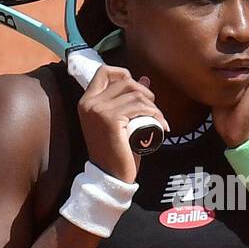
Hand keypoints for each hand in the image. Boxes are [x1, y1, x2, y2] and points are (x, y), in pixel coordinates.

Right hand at [77, 65, 168, 183]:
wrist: (110, 175)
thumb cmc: (116, 150)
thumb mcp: (122, 122)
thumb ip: (128, 101)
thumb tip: (145, 79)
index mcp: (86, 101)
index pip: (103, 71)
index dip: (123, 73)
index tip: (138, 89)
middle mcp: (89, 103)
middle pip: (125, 81)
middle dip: (145, 93)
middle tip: (153, 110)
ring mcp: (98, 110)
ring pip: (135, 94)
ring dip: (153, 106)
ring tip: (159, 120)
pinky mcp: (110, 119)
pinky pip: (139, 107)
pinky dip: (155, 114)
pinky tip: (162, 125)